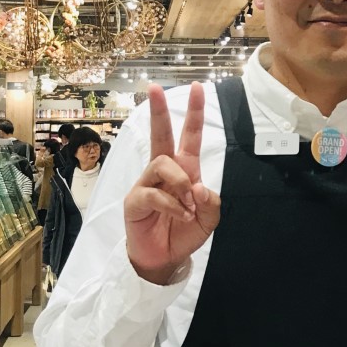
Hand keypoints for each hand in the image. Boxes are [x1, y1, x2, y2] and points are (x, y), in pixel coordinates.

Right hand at [124, 82, 220, 284]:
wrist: (164, 259)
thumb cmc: (183, 233)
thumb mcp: (208, 219)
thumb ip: (211, 202)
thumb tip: (198, 187)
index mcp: (185, 169)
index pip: (190, 136)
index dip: (194, 112)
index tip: (198, 87)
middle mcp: (164, 171)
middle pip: (160, 134)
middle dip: (158, 110)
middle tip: (154, 88)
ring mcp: (147, 183)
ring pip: (163, 163)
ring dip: (180, 183)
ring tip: (188, 205)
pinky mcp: (135, 200)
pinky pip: (154, 193)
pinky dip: (172, 205)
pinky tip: (181, 216)